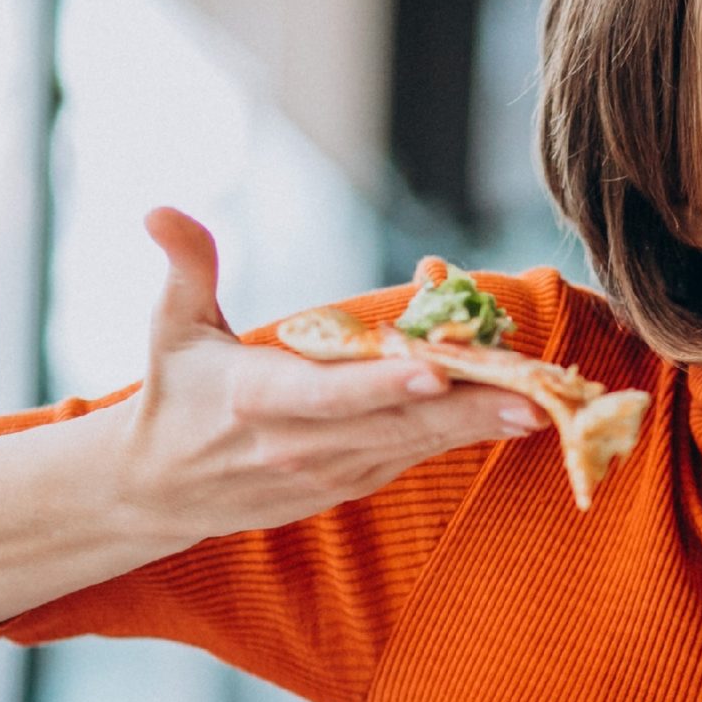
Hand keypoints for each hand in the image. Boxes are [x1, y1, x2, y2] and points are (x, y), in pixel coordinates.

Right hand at [117, 208, 543, 548]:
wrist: (158, 490)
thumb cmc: (173, 395)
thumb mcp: (169, 329)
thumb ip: (184, 268)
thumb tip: (160, 211)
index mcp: (257, 400)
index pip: (329, 394)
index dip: (383, 384)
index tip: (435, 369)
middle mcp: (299, 444)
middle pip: (394, 424)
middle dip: (466, 409)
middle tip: (531, 394)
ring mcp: (330, 472)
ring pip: (415, 445)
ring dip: (481, 426)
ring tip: (543, 407)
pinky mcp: (351, 484)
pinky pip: (415, 455)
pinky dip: (461, 433)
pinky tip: (513, 415)